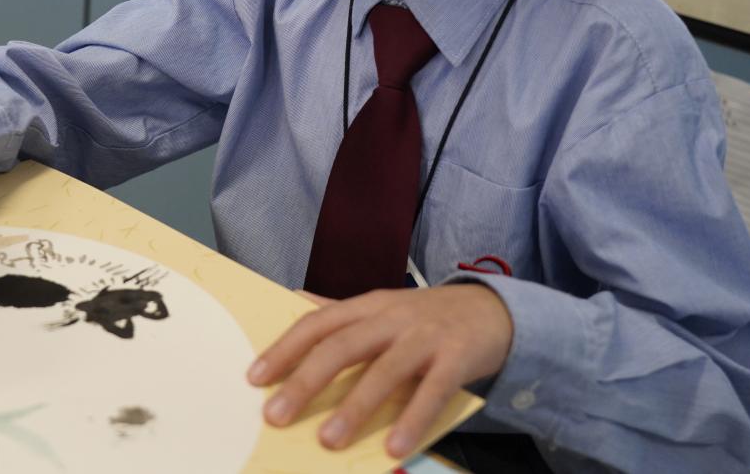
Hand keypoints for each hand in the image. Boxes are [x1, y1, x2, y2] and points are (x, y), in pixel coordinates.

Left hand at [248, 285, 512, 457]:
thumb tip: (294, 302)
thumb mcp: (382, 308)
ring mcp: (425, 336)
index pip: (318, 323)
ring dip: (354, 407)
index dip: (285, 348)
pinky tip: (394, 448)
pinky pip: (432, 391)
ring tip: (328, 440)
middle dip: (305, 380)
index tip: (255, 377)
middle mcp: (391, 317)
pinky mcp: (457, 358)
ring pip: (384, 370)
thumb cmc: (426, 317)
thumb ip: (342, 313)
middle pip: (342, 346)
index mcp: (367, 306)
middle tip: (276, 415)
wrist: (494, 309)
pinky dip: (412, 420)